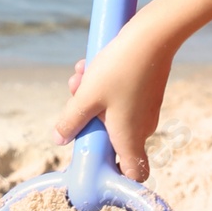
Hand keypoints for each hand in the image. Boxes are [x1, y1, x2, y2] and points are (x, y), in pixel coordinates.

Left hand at [54, 17, 174, 181]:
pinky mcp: (147, 91)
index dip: (116, 174)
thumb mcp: (86, 96)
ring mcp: (146, 109)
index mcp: (130, 139)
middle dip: (88, 118)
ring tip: (81, 72)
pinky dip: (105, 85)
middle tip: (76, 94)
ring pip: (112, 111)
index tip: (95, 160)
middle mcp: (142, 128)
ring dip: (92, 96)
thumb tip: (58, 140)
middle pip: (112, 137)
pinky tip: (91, 64)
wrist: (153, 35)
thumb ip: (71, 121)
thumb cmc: (118, 70)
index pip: (134, 174)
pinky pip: (121, 97)